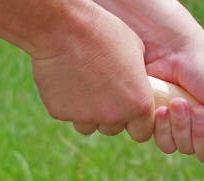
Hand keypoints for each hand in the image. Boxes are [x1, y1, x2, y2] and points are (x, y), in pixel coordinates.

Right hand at [30, 5, 153, 141]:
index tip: (128, 110)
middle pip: (114, 128)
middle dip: (109, 114)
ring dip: (87, 112)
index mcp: (139, 104)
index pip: (142, 132)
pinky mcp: (61, 112)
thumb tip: (138, 86)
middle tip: (101, 90)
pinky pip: (66, 113)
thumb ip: (138, 79)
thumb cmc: (103, 32)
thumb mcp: (135, 52)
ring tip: (82, 84)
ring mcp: (87, 116)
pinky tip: (64, 79)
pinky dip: (65, 102)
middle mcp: (115, 116)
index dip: (135, 122)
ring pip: (89, 125)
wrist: (63, 26)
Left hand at [144, 31, 203, 171]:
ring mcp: (190, 129)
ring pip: (187, 149)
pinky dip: (164, 128)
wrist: (166, 45)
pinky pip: (166, 144)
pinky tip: (163, 108)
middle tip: (200, 108)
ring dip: (182, 127)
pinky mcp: (166, 126)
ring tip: (179, 102)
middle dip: (203, 133)